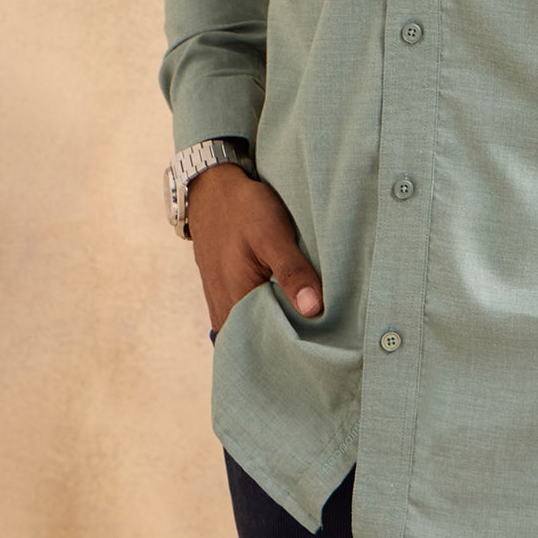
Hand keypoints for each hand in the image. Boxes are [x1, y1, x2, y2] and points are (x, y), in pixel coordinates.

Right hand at [186, 163, 323, 333]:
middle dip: (291, 342)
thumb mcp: (271, 234)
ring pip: (254, 333)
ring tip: (311, 324)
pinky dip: (267, 318)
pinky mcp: (224, 298)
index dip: (298, 347)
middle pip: (262, 343)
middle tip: (325, 337)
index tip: (326, 345)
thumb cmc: (243, 210)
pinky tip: (288, 308)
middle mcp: (224, 313)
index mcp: (235, 304)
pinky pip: (247, 320)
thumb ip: (292, 272)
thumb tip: (314, 310)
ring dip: (279, 329)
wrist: (211, 191)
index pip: (270, 346)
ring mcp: (221, 307)